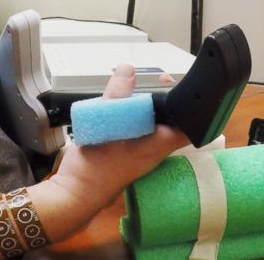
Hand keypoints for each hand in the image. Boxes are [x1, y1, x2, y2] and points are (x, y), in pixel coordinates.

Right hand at [29, 64, 187, 239]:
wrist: (74, 194)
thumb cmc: (93, 169)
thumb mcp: (103, 126)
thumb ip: (116, 97)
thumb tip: (128, 70)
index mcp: (156, 146)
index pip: (187, 128)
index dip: (190, 108)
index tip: (183, 89)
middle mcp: (153, 151)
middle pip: (170, 122)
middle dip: (165, 100)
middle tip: (158, 79)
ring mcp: (140, 153)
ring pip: (153, 125)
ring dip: (147, 107)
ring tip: (141, 87)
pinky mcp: (126, 153)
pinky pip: (137, 130)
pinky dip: (132, 116)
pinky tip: (122, 106)